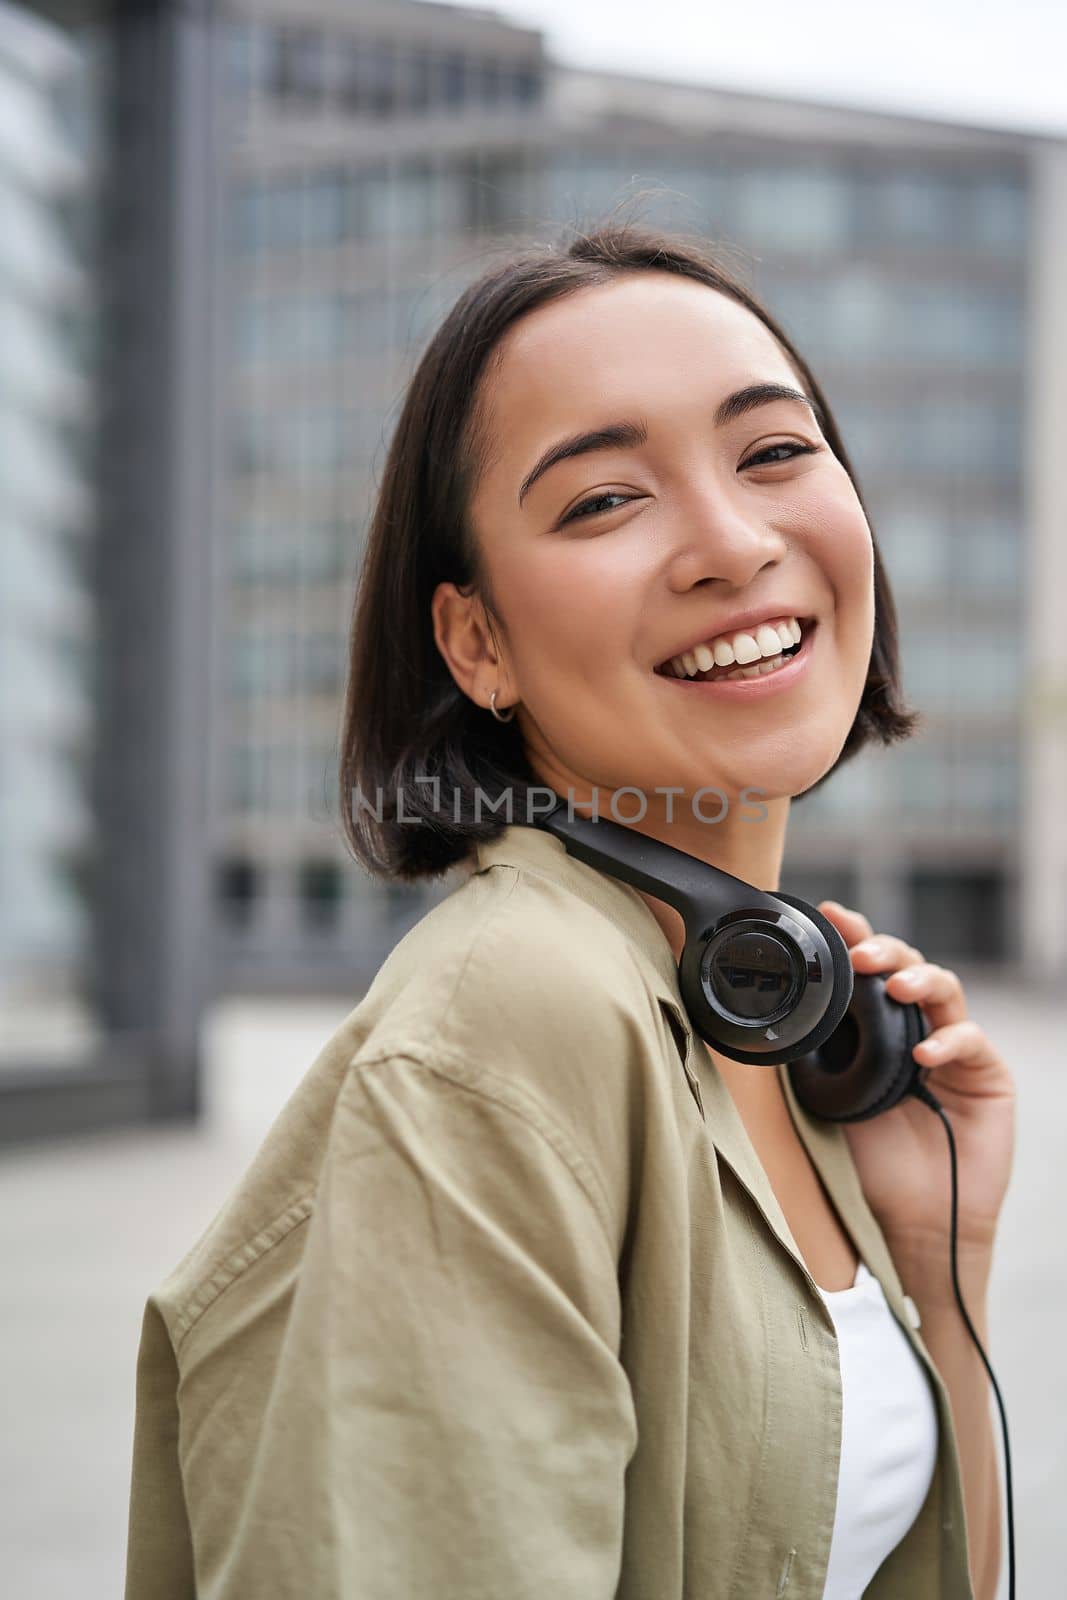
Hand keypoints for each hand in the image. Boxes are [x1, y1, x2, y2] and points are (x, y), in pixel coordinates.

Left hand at [816, 902, 1015, 1257]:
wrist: (913, 1220)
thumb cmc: (869, 1159)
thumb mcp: (828, 1095)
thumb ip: (816, 1049)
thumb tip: (780, 1005)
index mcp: (876, 1026)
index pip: (867, 970)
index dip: (853, 936)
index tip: (828, 914)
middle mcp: (916, 1026)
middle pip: (907, 966)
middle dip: (884, 950)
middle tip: (862, 953)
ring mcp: (954, 1046)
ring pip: (944, 988)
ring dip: (918, 978)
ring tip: (895, 986)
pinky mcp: (987, 1073)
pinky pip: (971, 1040)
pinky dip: (948, 1040)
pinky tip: (925, 1054)